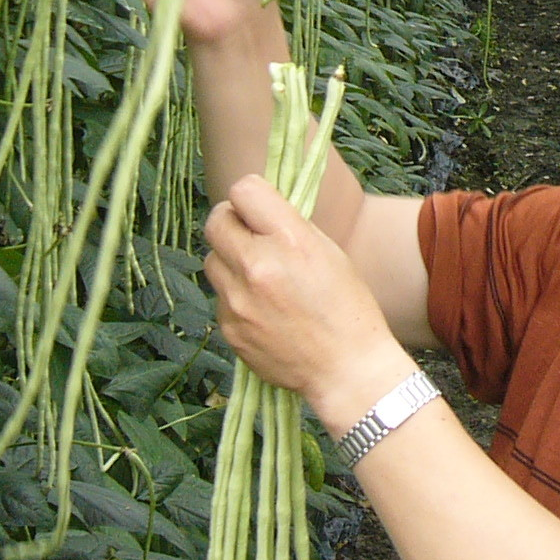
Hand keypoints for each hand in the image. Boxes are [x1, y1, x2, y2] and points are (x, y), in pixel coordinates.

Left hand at [202, 175, 414, 432]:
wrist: (345, 368)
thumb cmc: (347, 307)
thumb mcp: (329, 253)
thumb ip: (290, 228)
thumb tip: (258, 211)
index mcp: (290, 241)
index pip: (244, 191)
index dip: (250, 196)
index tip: (258, 208)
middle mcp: (257, 266)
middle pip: (215, 221)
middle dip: (231, 222)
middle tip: (249, 235)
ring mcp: (237, 300)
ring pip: (212, 260)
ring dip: (230, 261)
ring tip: (260, 278)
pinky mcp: (228, 328)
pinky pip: (220, 297)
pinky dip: (235, 296)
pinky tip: (263, 310)